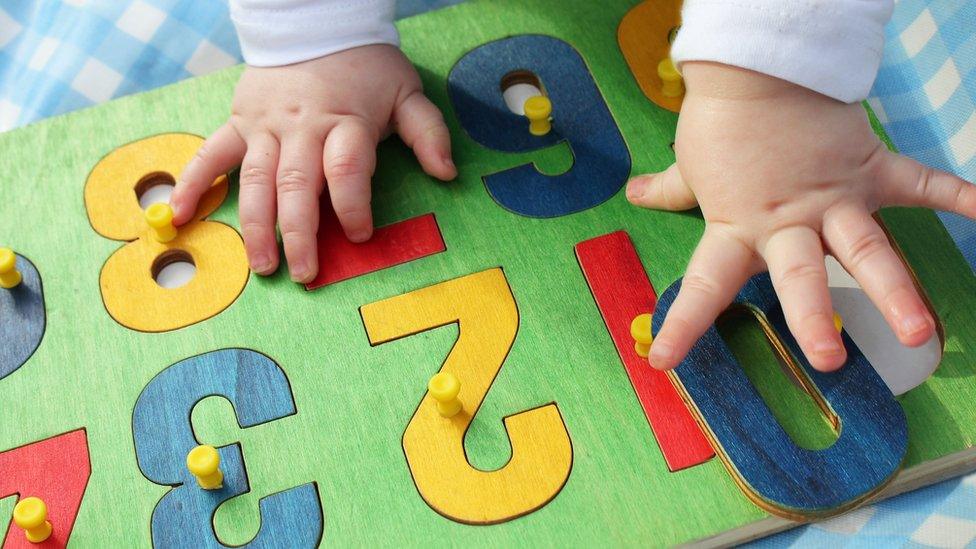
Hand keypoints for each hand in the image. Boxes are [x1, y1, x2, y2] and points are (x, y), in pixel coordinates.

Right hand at [170, 45, 456, 282]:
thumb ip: (427, 133)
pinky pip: (212, 154)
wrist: (316, 23)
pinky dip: (194, 183)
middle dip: (300, 234)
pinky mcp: (240, 122)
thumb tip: (447, 173)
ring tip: (262, 267)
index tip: (359, 236)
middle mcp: (302, 128)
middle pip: (298, 186)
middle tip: (304, 274)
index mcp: (345, 122)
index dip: (353, 206)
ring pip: (256, 181)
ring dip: (256, 226)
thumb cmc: (366, 67)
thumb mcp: (406, 92)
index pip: (347, 171)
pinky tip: (180, 215)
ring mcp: (266, 127)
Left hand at [627, 62, 974, 371]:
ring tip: (918, 331)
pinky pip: (921, 183)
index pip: (704, 284)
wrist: (757, 66)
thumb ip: (669, 188)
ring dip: (893, 289)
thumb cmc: (720, 120)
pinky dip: (959, 196)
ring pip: (865, 248)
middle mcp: (787, 222)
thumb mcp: (690, 163)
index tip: (662, 362)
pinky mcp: (868, 168)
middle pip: (800, 276)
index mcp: (736, 227)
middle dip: (815, 318)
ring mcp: (833, 198)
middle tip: (827, 360)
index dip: (683, 325)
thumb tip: (634, 193)